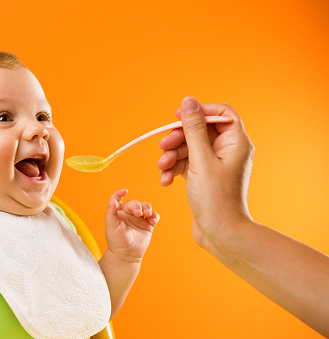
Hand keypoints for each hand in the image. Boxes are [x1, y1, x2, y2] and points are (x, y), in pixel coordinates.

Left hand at [104, 189, 158, 262]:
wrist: (126, 255)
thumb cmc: (116, 242)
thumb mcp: (111, 227)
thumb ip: (111, 213)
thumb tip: (113, 201)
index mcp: (118, 212)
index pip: (117, 199)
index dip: (119, 193)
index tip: (124, 191)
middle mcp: (128, 213)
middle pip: (134, 203)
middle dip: (137, 206)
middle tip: (138, 213)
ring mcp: (139, 218)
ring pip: (145, 206)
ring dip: (147, 208)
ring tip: (147, 214)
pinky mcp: (147, 224)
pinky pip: (153, 216)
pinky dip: (154, 216)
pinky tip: (152, 220)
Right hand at [157, 96, 253, 248]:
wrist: (221, 233)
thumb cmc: (216, 199)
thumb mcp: (200, 160)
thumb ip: (193, 129)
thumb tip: (188, 102)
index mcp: (235, 143)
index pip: (220, 113)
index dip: (199, 111)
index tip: (178, 116)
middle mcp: (227, 151)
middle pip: (199, 131)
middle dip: (178, 138)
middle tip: (162, 146)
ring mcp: (215, 164)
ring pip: (189, 148)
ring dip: (172, 156)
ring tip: (162, 169)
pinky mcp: (204, 177)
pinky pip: (186, 164)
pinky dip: (174, 169)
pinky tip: (166, 181)